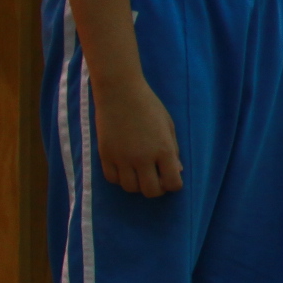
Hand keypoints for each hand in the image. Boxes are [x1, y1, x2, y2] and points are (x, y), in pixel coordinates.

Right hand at [94, 74, 183, 197]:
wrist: (119, 91)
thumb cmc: (148, 105)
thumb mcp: (168, 125)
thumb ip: (173, 150)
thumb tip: (177, 171)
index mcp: (163, 149)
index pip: (172, 183)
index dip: (174, 184)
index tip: (171, 178)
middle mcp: (143, 158)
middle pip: (150, 191)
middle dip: (156, 188)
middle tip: (155, 178)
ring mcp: (122, 158)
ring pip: (130, 188)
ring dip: (137, 184)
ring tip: (139, 172)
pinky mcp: (105, 155)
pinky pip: (112, 179)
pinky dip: (120, 178)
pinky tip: (125, 168)